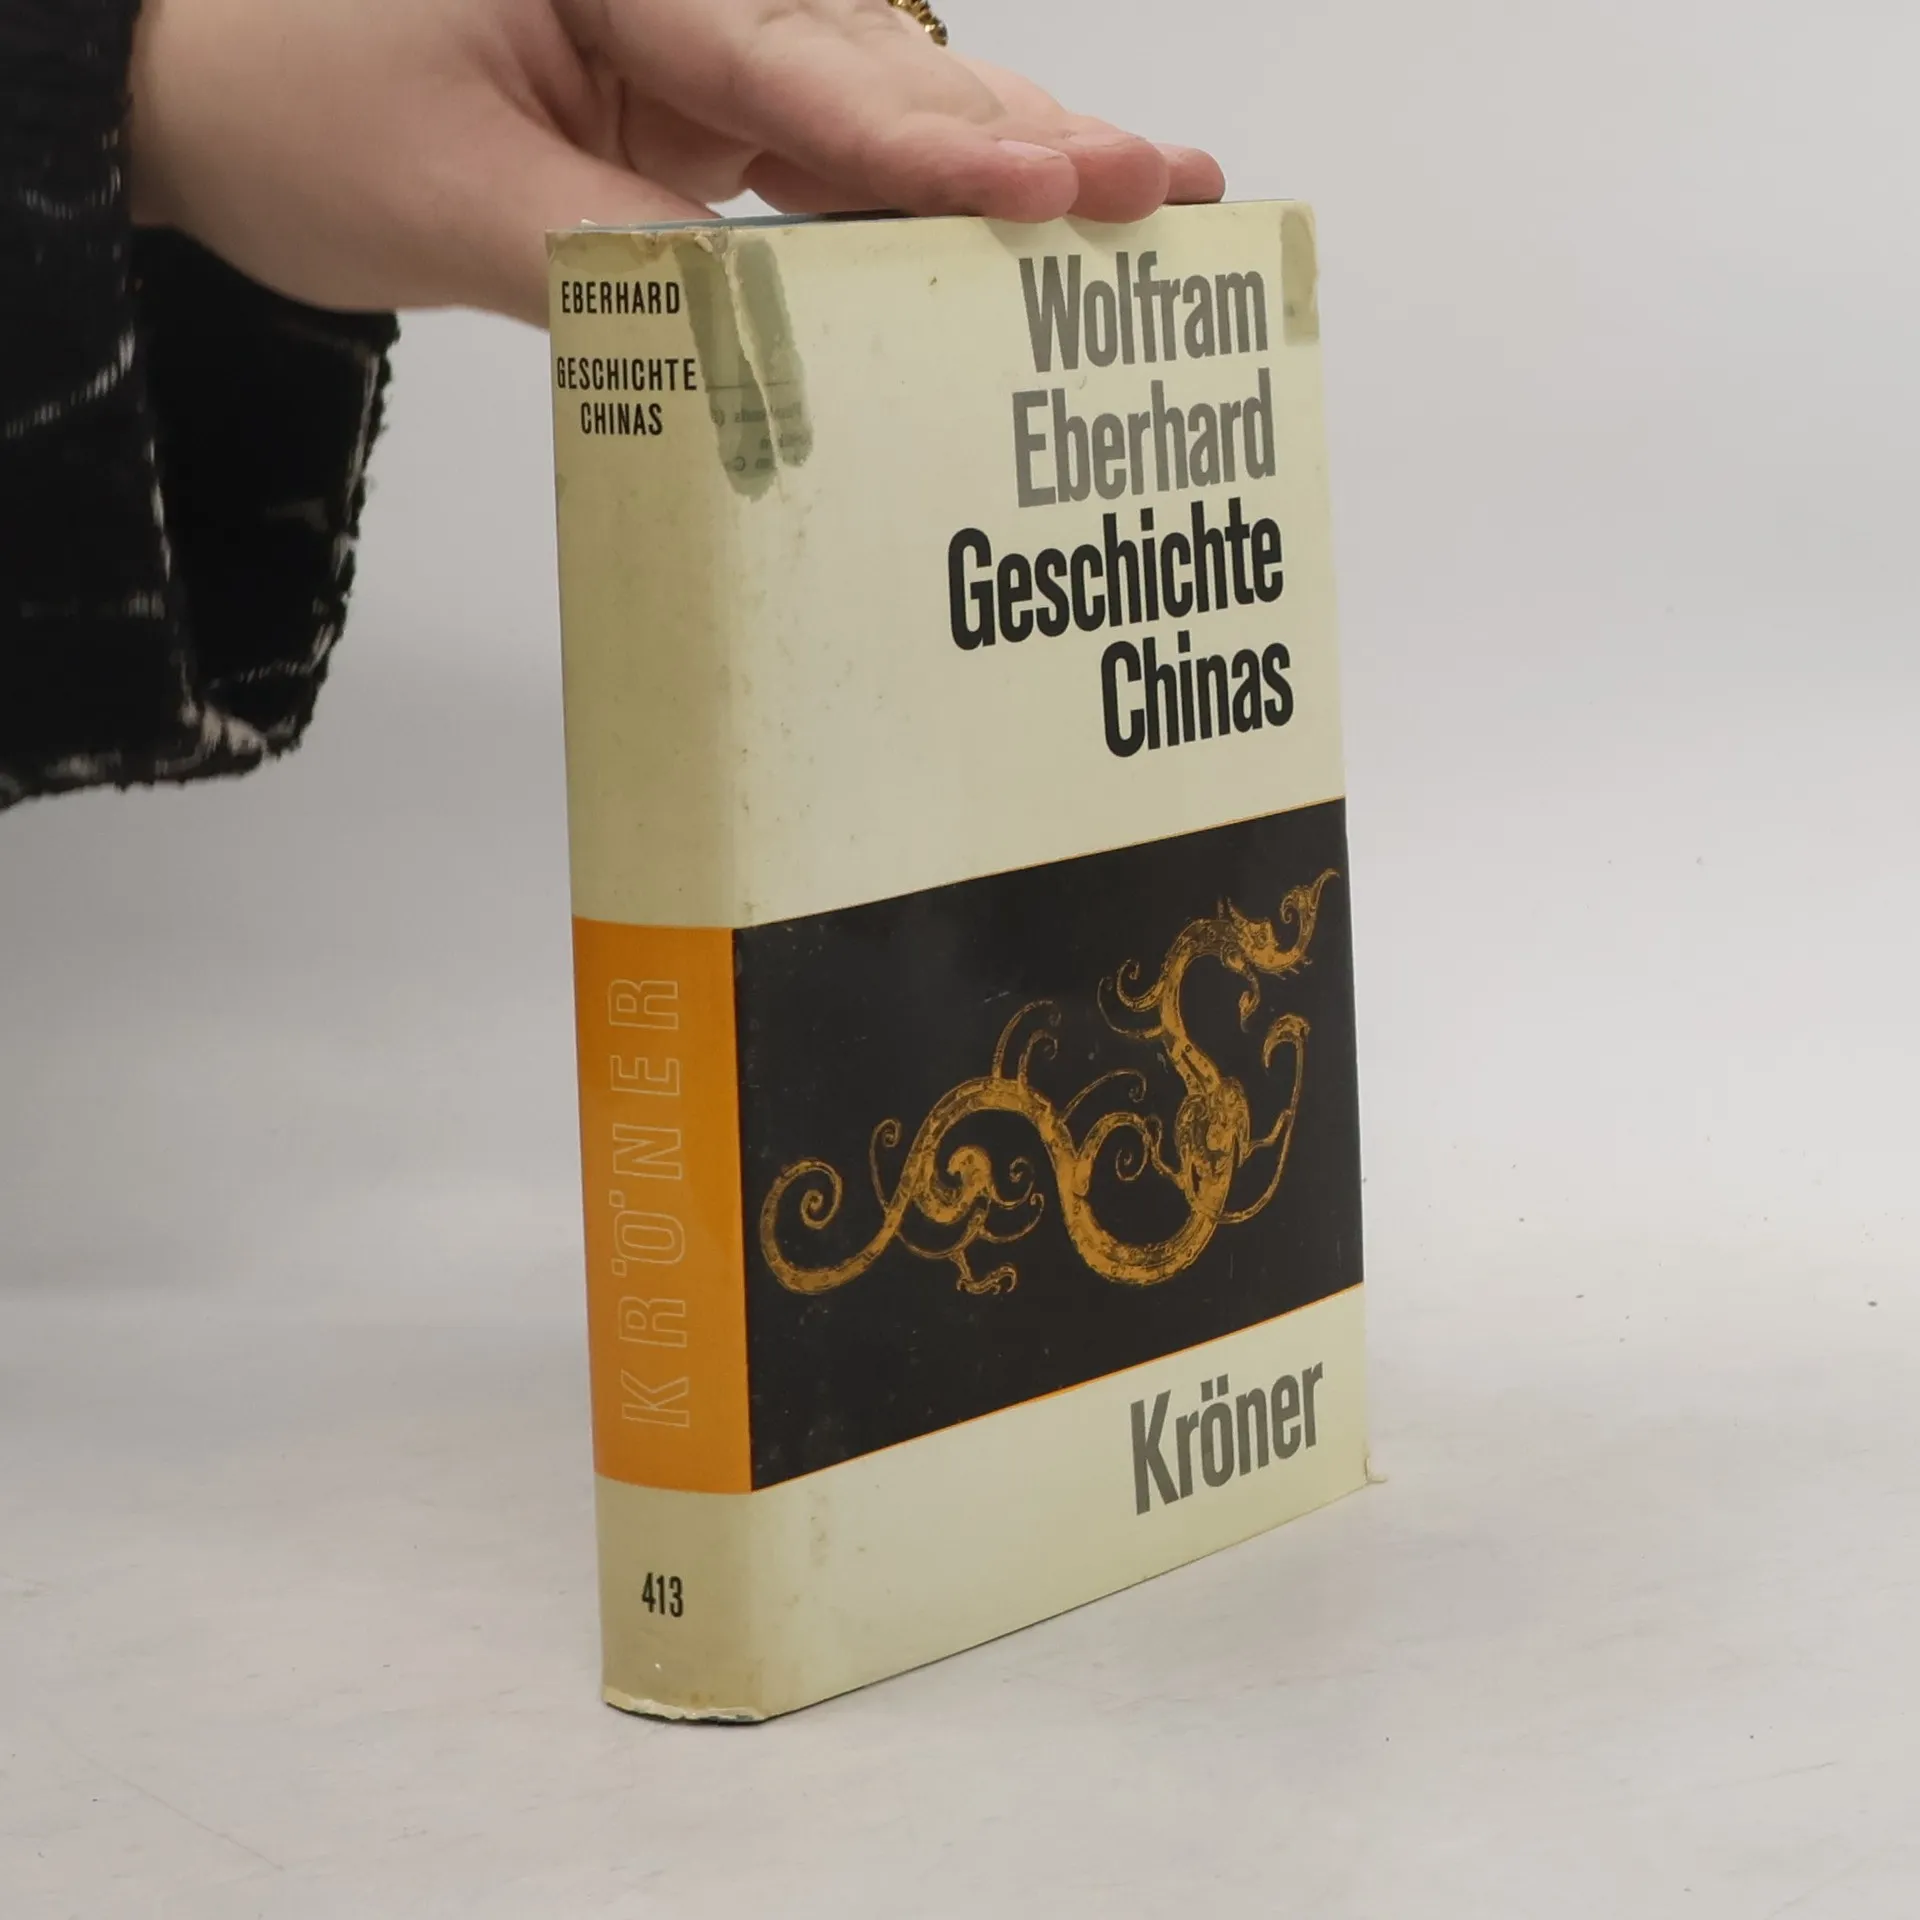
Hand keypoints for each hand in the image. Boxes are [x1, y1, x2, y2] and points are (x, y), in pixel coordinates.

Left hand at [128, 0, 1226, 325]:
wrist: (205, 86)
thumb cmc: (283, 100)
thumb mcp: (446, 202)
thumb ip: (624, 276)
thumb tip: (771, 360)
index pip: (802, 75)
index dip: (940, 150)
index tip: (1066, 190)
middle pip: (880, 70)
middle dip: (1028, 137)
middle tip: (1170, 186)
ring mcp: (692, 36)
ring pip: (875, 102)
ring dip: (1000, 164)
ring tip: (1138, 200)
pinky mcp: (691, 94)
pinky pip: (824, 144)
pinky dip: (912, 195)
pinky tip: (1005, 224)